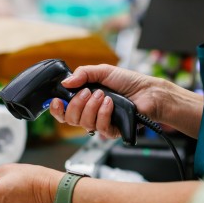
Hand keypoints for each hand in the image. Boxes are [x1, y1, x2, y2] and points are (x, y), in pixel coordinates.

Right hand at [49, 64, 166, 138]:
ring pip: (84, 123)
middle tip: (88, 92)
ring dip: (92, 107)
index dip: (56, 109)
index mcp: (84, 101)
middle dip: (76, 104)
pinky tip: (110, 103)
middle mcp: (90, 114)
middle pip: (70, 119)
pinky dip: (103, 113)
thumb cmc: (128, 82)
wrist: (148, 91)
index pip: (63, 111)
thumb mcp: (103, 71)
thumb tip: (65, 82)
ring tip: (103, 95)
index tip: (56, 101)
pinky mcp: (112, 131)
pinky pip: (100, 127)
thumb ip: (82, 74)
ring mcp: (100, 123)